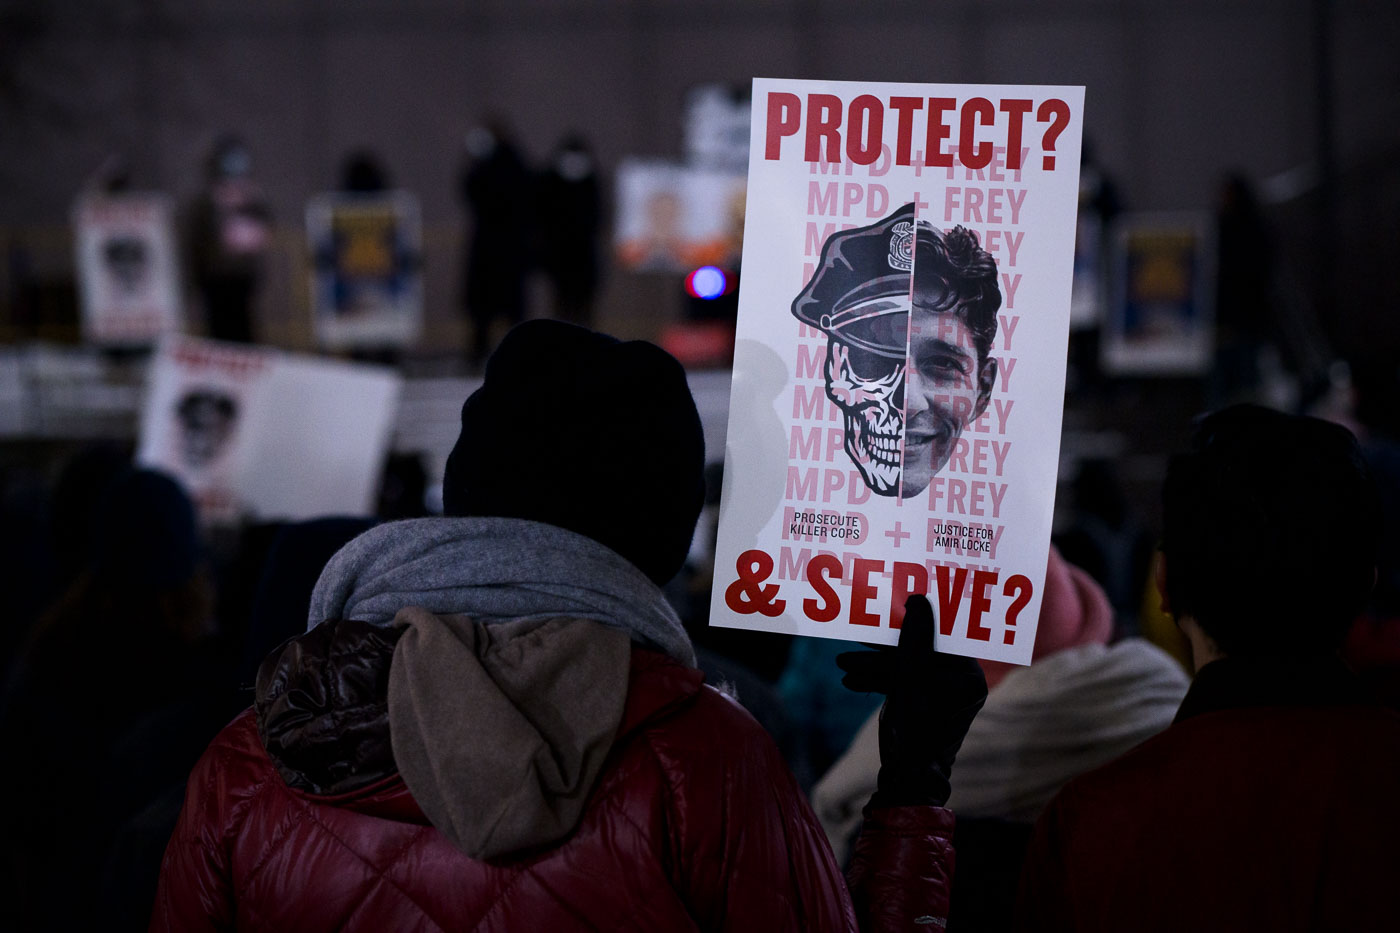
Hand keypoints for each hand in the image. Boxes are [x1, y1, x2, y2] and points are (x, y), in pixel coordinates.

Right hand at [836, 594, 987, 807]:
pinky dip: (878, 681)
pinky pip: (901, 684)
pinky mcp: (923, 704)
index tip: (891, 609)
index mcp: (969, 677)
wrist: (906, 778)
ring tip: (844, 664)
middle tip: (858, 638)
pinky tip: (852, 680)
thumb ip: (915, 640)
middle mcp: (960, 684)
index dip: (912, 623)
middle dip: (884, 651)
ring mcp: (941, 695)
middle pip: (919, 652)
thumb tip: (919, 600)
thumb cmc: (915, 731)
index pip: (940, 638)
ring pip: (905, 668)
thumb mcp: (910, 680)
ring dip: (874, 666)